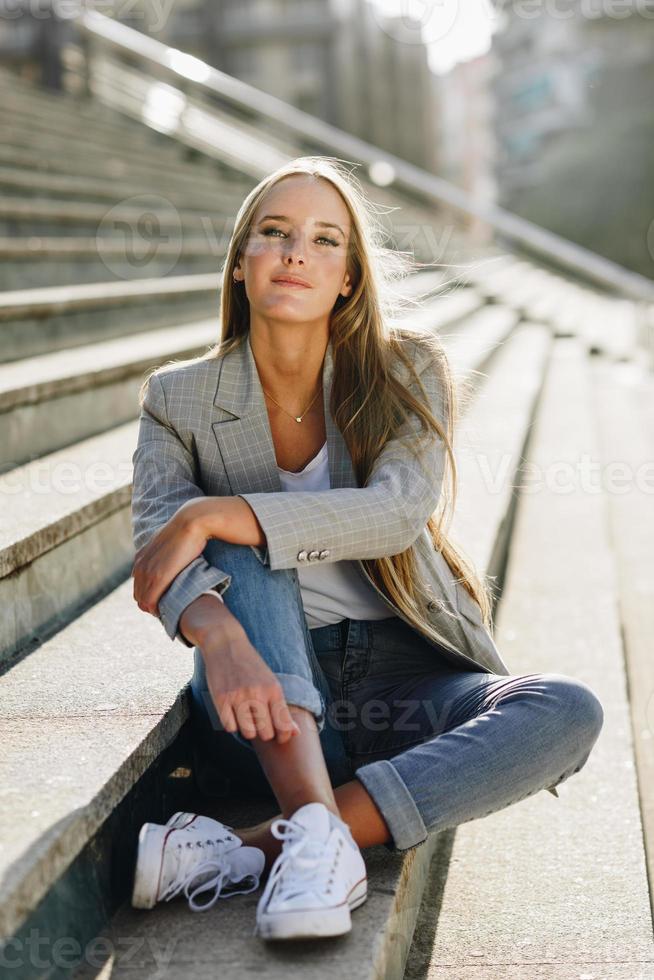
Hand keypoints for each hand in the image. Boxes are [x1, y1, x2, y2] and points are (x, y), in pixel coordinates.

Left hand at [132, 499, 212, 616]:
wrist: (191, 522)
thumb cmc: (187, 532)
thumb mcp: (169, 541)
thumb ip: (165, 551)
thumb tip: (175, 556)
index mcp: (141, 557)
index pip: (139, 584)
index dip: (148, 595)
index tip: (163, 600)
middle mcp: (140, 565)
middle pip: (138, 594)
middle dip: (149, 604)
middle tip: (166, 610)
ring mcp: (148, 571)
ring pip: (142, 600)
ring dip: (152, 609)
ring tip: (167, 612)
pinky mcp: (158, 577)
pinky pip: (151, 601)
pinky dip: (156, 609)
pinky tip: (165, 612)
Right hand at [201, 627, 300, 743]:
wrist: (226, 644)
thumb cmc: (251, 666)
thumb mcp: (271, 682)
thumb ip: (282, 709)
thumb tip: (296, 733)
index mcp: (274, 689)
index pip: (283, 725)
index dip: (283, 736)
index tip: (279, 736)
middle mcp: (257, 693)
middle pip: (266, 733)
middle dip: (264, 733)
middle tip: (261, 724)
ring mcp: (238, 696)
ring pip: (248, 733)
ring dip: (248, 730)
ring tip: (247, 718)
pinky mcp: (221, 699)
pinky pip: (230, 727)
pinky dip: (232, 724)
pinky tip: (233, 714)